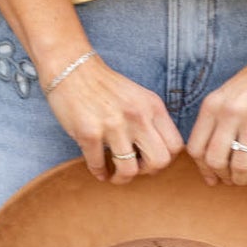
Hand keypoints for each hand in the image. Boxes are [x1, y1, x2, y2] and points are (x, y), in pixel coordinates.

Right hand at [44, 52, 185, 184]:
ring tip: (114, 175)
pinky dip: (99, 173)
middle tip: (135, 168)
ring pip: (129, 170)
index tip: (150, 158)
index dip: (164, 158)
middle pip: (160, 161)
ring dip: (121, 178)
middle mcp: (137, 116)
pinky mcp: (89, 133)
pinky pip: (98, 165)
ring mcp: (113, 126)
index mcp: (153, 107)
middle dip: (147, 172)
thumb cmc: (105, 86)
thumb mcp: (138, 97)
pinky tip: (99, 170)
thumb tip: (156, 152)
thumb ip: (151, 120)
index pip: (175, 145)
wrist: (72, 68)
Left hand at [186, 57, 246, 185]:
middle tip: (231, 179)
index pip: (196, 149)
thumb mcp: (224, 96)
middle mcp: (231, 112)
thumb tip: (207, 164)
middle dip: (222, 176)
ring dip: (242, 179)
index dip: (202, 169)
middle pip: (215, 160)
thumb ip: (212, 124)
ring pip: (240, 166)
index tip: (212, 175)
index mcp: (213, 105)